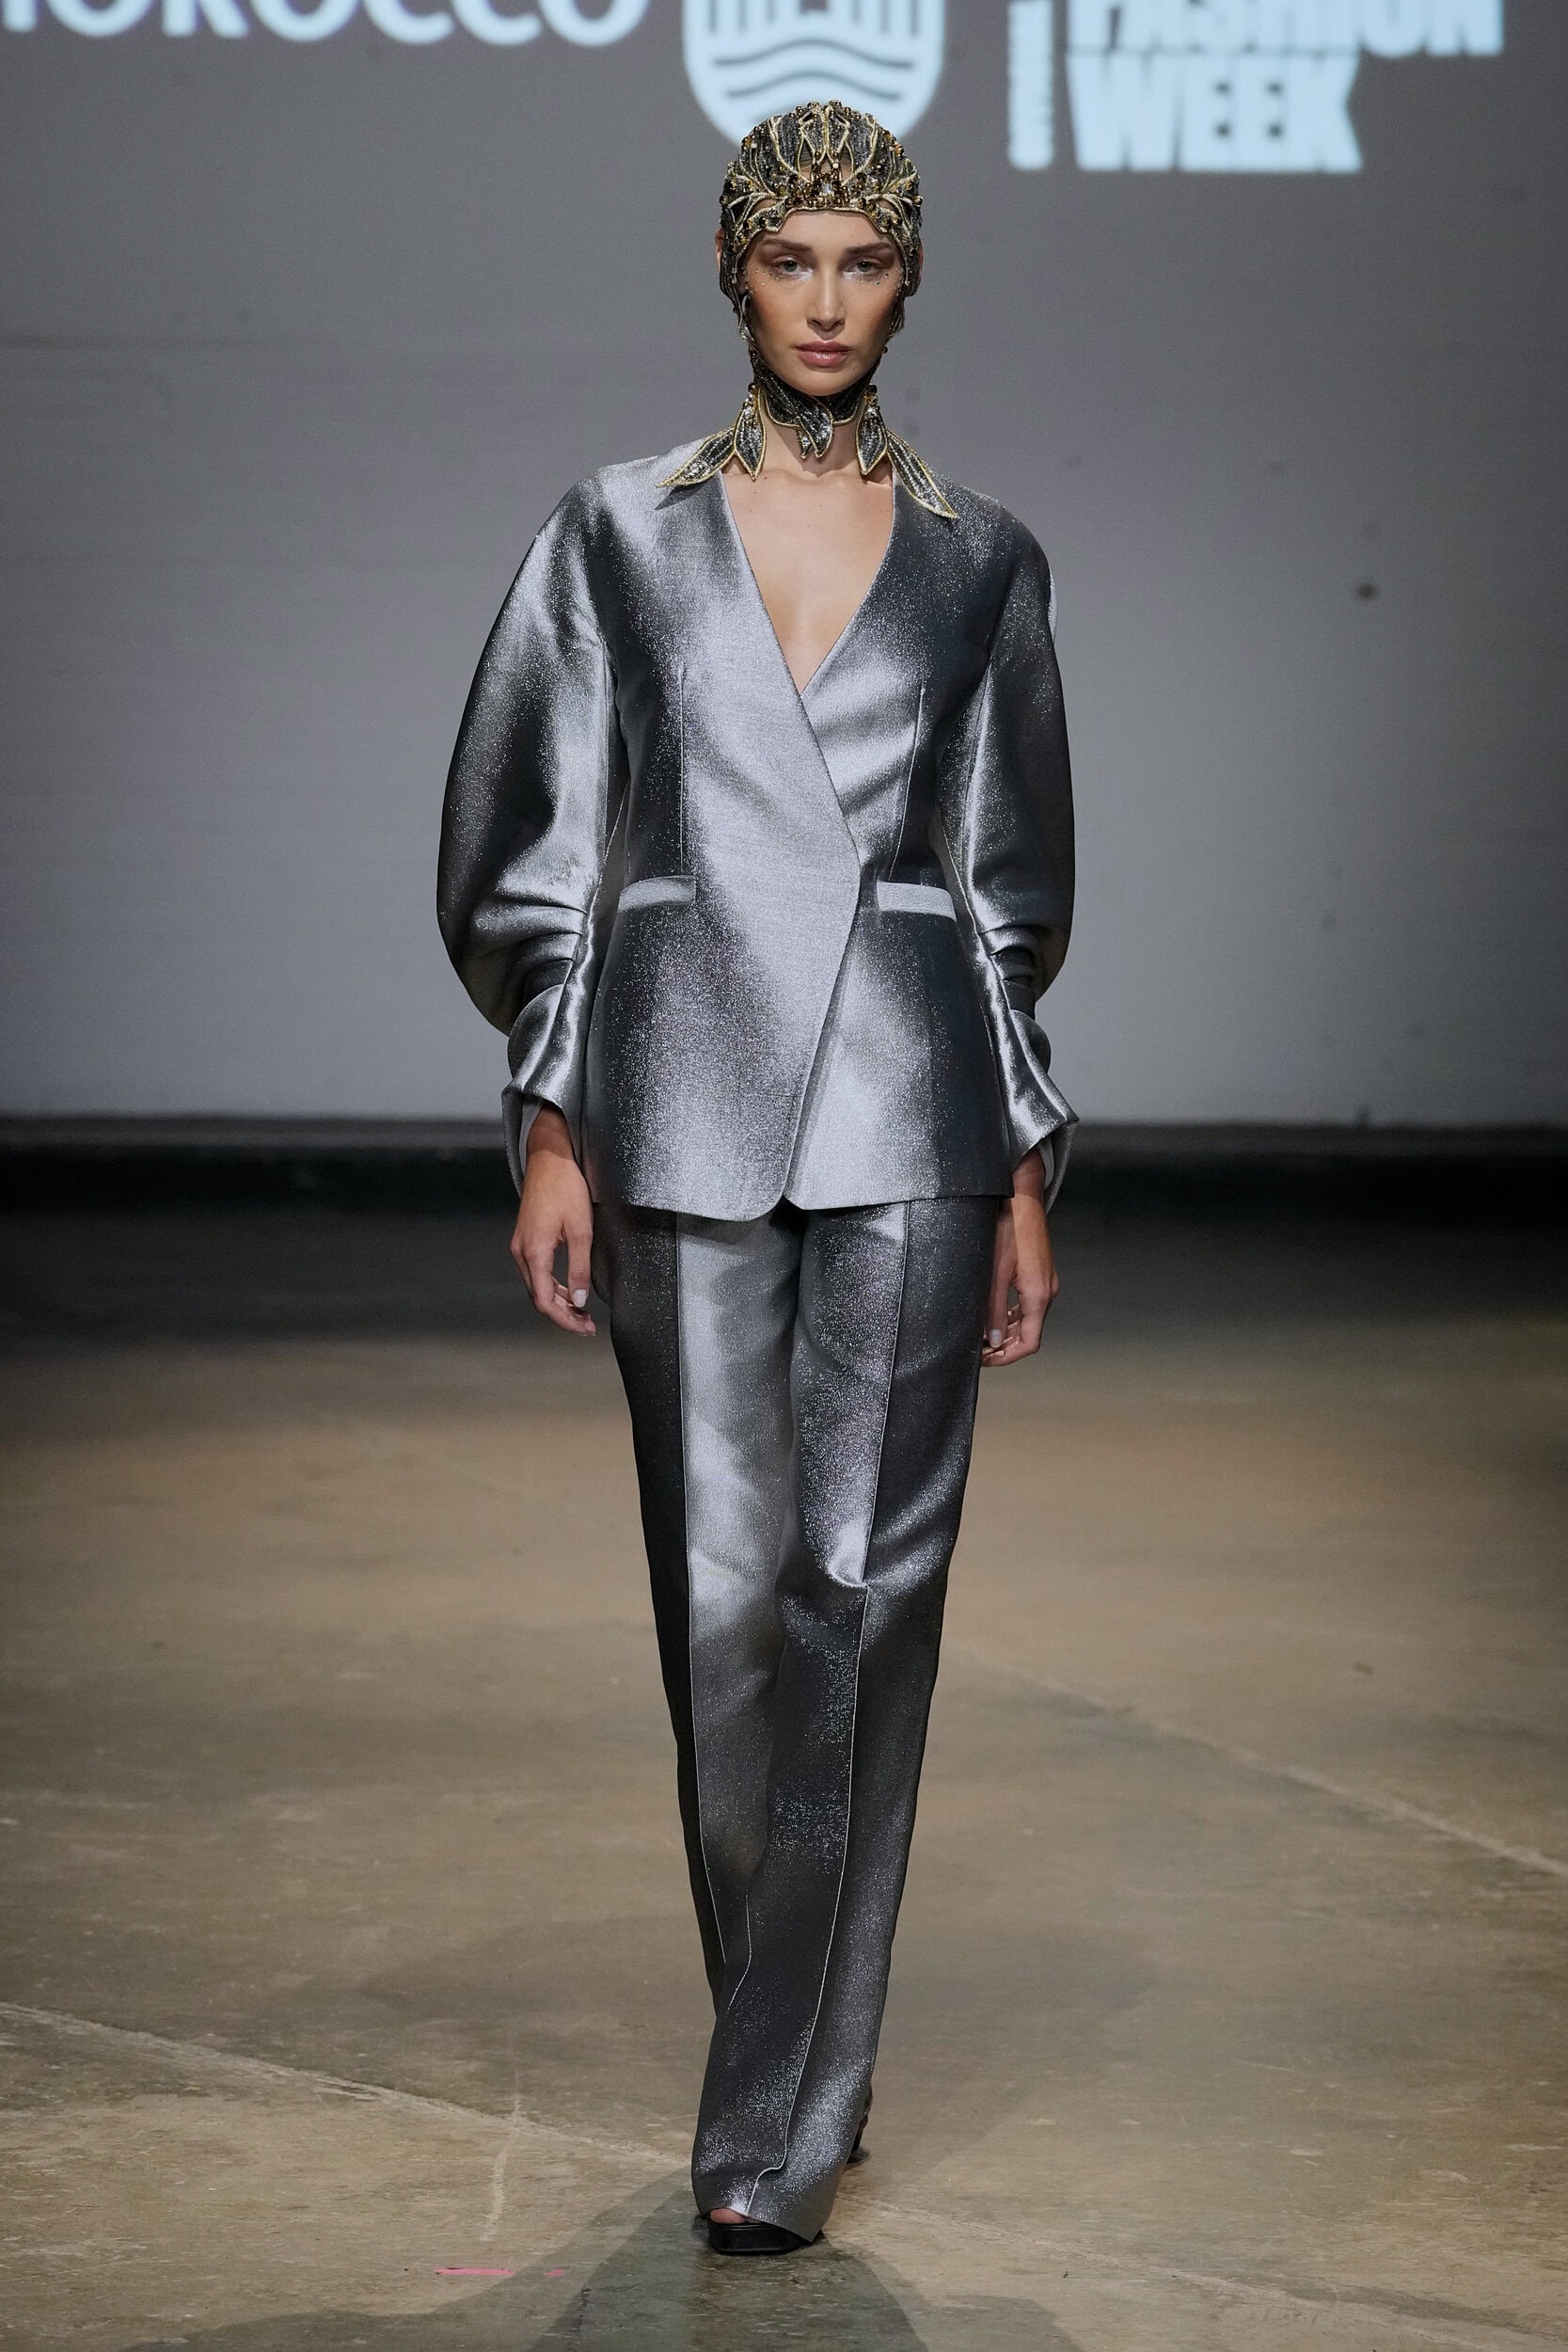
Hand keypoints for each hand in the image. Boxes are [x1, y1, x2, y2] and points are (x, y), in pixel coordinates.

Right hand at [511, 1107, 596, 1336]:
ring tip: (582, 1313)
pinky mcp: (525, 1240)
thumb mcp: (581, 1229)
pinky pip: (536, 1273)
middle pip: (538, 1298)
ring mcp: (520, 1246)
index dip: (564, 1320)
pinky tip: (570, 1291)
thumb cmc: (566, 1187)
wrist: (549, 1158)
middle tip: (587, 1326)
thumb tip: (581, 1302)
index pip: (545, 1301)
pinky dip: (553, 1287)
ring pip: (537, 1287)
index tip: (584, 1329)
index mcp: (534, 1252)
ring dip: (558, 1302)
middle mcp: (521, 1252)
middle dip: (563, 1315)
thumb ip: (579, 1267)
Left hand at [981, 1151, 1057, 1368]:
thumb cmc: (1008, 1229)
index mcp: (1038, 1295)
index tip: (984, 1359)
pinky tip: (996, 1313)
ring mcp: (1046, 1282)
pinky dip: (1014, 1315)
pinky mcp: (1040, 1273)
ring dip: (1009, 1331)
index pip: (1029, 1343)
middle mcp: (1047, 1292)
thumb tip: (992, 1339)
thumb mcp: (994, 1272)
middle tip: (980, 1350)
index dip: (1007, 1356)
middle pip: (1031, 1334)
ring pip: (1030, 1319)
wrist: (1021, 1199)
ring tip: (983, 1334)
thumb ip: (992, 1309)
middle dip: (1006, 1346)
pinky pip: (1029, 1304)